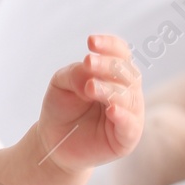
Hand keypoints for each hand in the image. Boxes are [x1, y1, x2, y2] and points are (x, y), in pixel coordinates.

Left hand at [36, 34, 143, 174]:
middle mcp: (127, 92)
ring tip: (89, 87)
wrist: (53, 142)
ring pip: (127, 97)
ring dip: (109, 89)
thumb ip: (75, 74)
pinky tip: (112, 109)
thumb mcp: (61, 85)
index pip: (120, 54)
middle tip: (87, 61)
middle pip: (126, 72)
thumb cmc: (62, 109)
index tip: (91, 41)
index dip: (110, 45)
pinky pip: (130, 124)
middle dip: (107, 65)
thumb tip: (89, 72)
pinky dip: (123, 116)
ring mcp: (130, 114)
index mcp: (114, 75)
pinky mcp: (127, 138)